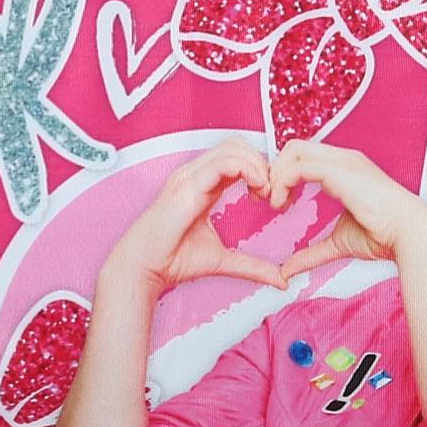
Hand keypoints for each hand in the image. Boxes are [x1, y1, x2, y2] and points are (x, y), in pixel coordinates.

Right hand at [103, 138, 286, 295]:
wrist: (145, 267)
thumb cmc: (174, 260)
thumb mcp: (223, 260)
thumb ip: (252, 266)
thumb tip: (282, 280)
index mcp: (202, 185)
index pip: (236, 158)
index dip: (259, 170)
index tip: (271, 196)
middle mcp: (195, 174)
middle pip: (237, 145)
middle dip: (261, 162)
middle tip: (271, 192)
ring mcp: (190, 176)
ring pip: (232, 148)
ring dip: (257, 165)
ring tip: (265, 191)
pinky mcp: (188, 185)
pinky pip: (223, 163)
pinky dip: (247, 169)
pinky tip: (257, 188)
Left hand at [267, 139, 426, 281]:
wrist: (409, 234)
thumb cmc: (383, 236)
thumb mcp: (338, 243)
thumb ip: (312, 253)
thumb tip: (287, 270)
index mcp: (344, 169)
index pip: (303, 157)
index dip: (284, 174)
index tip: (276, 201)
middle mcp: (342, 158)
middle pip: (294, 147)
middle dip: (274, 169)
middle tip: (266, 199)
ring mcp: (342, 160)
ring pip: (293, 150)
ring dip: (276, 174)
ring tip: (274, 203)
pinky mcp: (340, 170)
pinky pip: (300, 166)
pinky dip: (283, 181)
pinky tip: (281, 203)